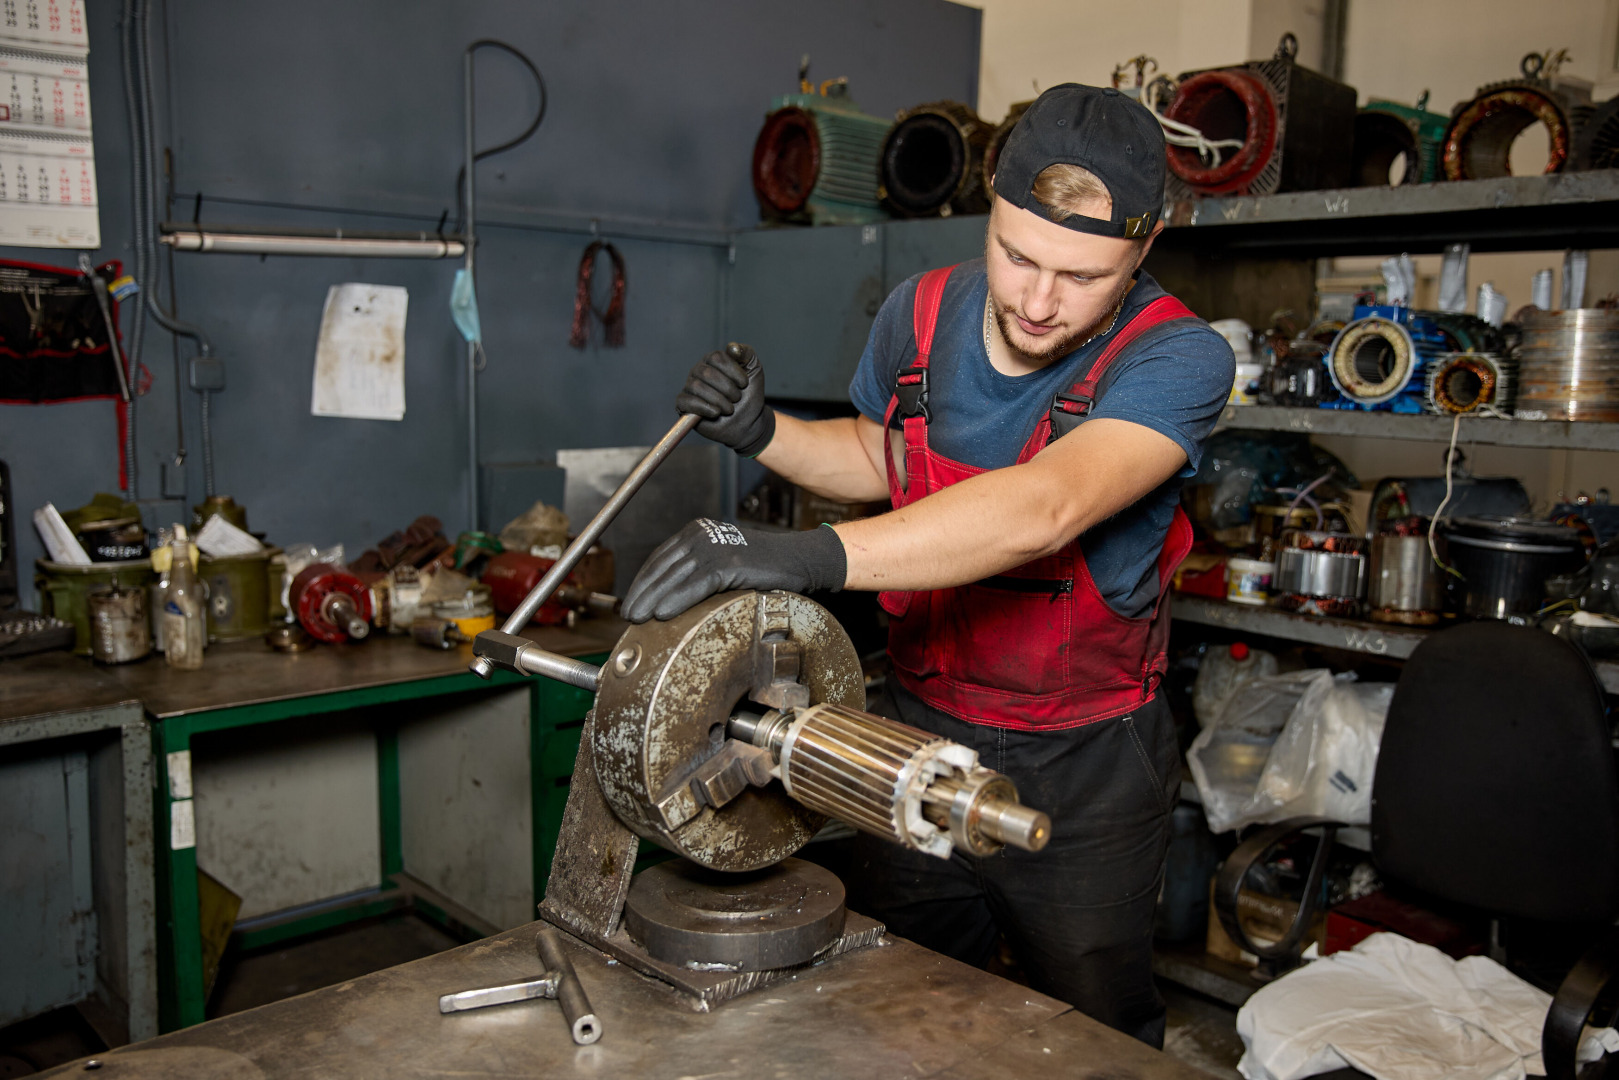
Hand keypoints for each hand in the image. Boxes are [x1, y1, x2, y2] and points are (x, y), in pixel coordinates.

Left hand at [621, 519, 845, 622]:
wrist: (799, 559)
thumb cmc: (764, 566)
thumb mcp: (724, 562)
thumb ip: (698, 571)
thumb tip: (670, 596)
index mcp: (697, 532)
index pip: (660, 558)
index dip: (642, 581)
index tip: (631, 601)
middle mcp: (702, 535)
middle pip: (662, 567)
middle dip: (642, 592)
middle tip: (628, 615)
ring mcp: (716, 548)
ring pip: (674, 577)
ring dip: (652, 599)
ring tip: (639, 618)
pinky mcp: (730, 563)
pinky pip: (696, 585)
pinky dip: (676, 600)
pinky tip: (662, 614)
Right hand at [676, 343, 774, 456]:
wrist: (748, 422)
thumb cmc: (749, 395)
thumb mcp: (754, 370)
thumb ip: (746, 353)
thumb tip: (732, 347)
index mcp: (712, 360)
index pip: (716, 358)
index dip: (733, 372)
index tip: (744, 384)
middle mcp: (698, 371)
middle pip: (706, 373)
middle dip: (727, 388)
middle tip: (737, 398)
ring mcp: (689, 388)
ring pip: (696, 387)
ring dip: (718, 400)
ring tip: (729, 408)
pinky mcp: (684, 405)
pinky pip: (685, 401)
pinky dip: (703, 407)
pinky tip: (716, 412)